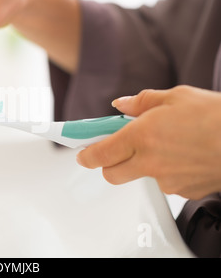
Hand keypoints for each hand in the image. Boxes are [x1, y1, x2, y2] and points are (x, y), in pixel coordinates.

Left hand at [76, 85, 220, 199]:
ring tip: (164, 143)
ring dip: (142, 163)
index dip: (85, 153)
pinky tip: (182, 154)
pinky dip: (166, 169)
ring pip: (139, 176)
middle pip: (111, 173)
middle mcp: (149, 162)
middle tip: (119, 146)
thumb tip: (119, 105)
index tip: (81, 151)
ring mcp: (165, 179)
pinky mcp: (182, 190)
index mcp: (140, 136)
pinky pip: (164, 181)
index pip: (99, 153)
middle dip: (108, 162)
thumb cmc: (215, 116)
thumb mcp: (175, 97)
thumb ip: (140, 102)